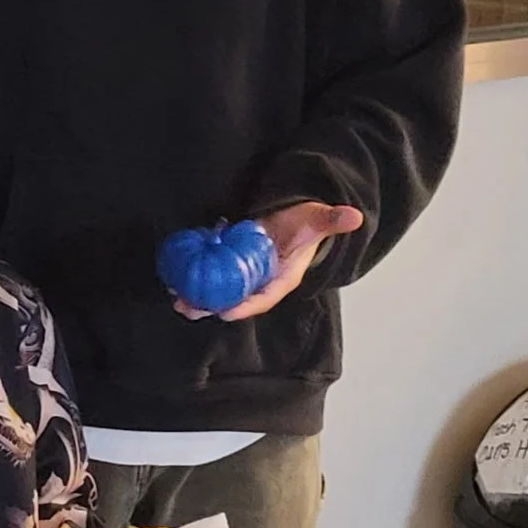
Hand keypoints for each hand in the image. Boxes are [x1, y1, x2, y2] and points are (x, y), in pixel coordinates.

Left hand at [175, 201, 364, 321]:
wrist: (291, 217)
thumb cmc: (303, 222)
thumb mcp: (315, 220)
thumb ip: (330, 220)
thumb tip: (353, 216)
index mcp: (282, 278)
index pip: (265, 296)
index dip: (246, 305)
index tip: (227, 311)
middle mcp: (261, 281)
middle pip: (236, 300)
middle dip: (213, 305)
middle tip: (189, 307)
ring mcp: (244, 275)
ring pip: (220, 292)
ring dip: (198, 297)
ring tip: (177, 300)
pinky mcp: (230, 265)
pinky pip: (212, 276)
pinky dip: (194, 279)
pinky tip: (174, 279)